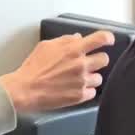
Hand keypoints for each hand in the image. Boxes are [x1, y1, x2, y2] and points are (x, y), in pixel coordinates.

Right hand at [0, 30, 114, 112]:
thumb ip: (64, 40)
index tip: (108, 40)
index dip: (108, 38)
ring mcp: (82, 81)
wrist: (25, 89)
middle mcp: (81, 65)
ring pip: (99, 77)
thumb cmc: (32, 68)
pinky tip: (74, 88)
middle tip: (86, 63)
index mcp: (73, 49)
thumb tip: (78, 38)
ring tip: (77, 78)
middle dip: (96, 60)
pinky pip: (92, 92)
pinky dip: (85, 90)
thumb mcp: (45, 46)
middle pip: (104, 59)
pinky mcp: (80, 96)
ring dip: (91, 77)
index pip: (101, 38)